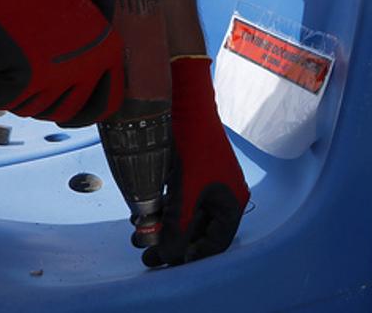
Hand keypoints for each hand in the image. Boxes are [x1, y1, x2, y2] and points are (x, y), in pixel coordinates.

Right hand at [0, 0, 124, 125]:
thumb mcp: (84, 21)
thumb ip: (87, 53)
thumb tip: (76, 84)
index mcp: (109, 54)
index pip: (107, 105)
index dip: (85, 112)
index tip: (68, 111)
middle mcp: (88, 68)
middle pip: (65, 112)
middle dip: (45, 106)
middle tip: (27, 92)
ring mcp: (56, 75)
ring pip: (31, 109)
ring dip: (15, 97)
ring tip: (5, 74)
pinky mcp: (23, 77)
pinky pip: (0, 101)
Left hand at [142, 56, 248, 266]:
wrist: (186, 105)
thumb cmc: (192, 149)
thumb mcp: (183, 194)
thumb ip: (175, 229)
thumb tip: (167, 257)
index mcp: (232, 202)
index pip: (217, 242)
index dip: (194, 257)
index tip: (171, 266)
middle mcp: (223, 195)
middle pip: (199, 232)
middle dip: (173, 245)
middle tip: (148, 257)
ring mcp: (208, 184)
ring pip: (186, 217)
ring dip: (164, 229)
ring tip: (139, 236)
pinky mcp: (192, 173)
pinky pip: (180, 202)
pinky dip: (163, 211)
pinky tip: (143, 217)